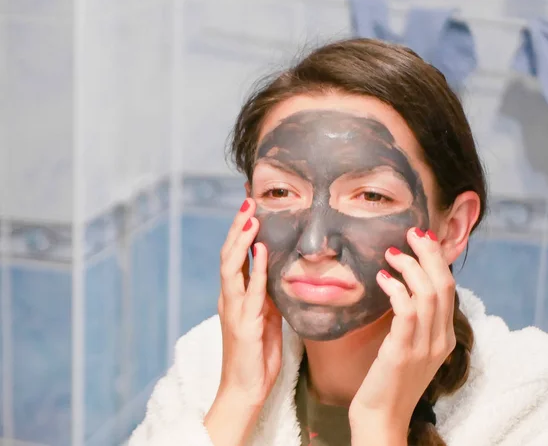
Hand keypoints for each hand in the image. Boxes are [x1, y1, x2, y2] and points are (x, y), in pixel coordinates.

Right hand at [205, 198, 282, 445]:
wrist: (246, 389)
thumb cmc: (256, 354)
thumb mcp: (266, 317)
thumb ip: (267, 293)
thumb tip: (276, 270)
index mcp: (234, 295)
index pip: (234, 256)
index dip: (240, 231)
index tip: (249, 207)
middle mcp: (229, 298)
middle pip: (228, 254)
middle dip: (237, 227)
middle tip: (248, 201)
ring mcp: (233, 310)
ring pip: (231, 267)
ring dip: (240, 241)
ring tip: (250, 217)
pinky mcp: (243, 324)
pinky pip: (250, 292)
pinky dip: (255, 269)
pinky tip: (261, 250)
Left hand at [349, 228, 455, 443]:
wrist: (381, 418)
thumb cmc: (389, 379)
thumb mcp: (410, 346)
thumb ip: (414, 319)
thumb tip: (403, 284)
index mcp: (445, 336)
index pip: (449, 288)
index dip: (437, 259)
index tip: (421, 239)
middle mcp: (441, 339)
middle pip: (444, 284)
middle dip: (429, 252)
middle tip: (411, 232)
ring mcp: (424, 346)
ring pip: (428, 292)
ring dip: (409, 266)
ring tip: (391, 254)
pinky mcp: (403, 352)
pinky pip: (407, 311)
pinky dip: (396, 289)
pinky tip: (382, 279)